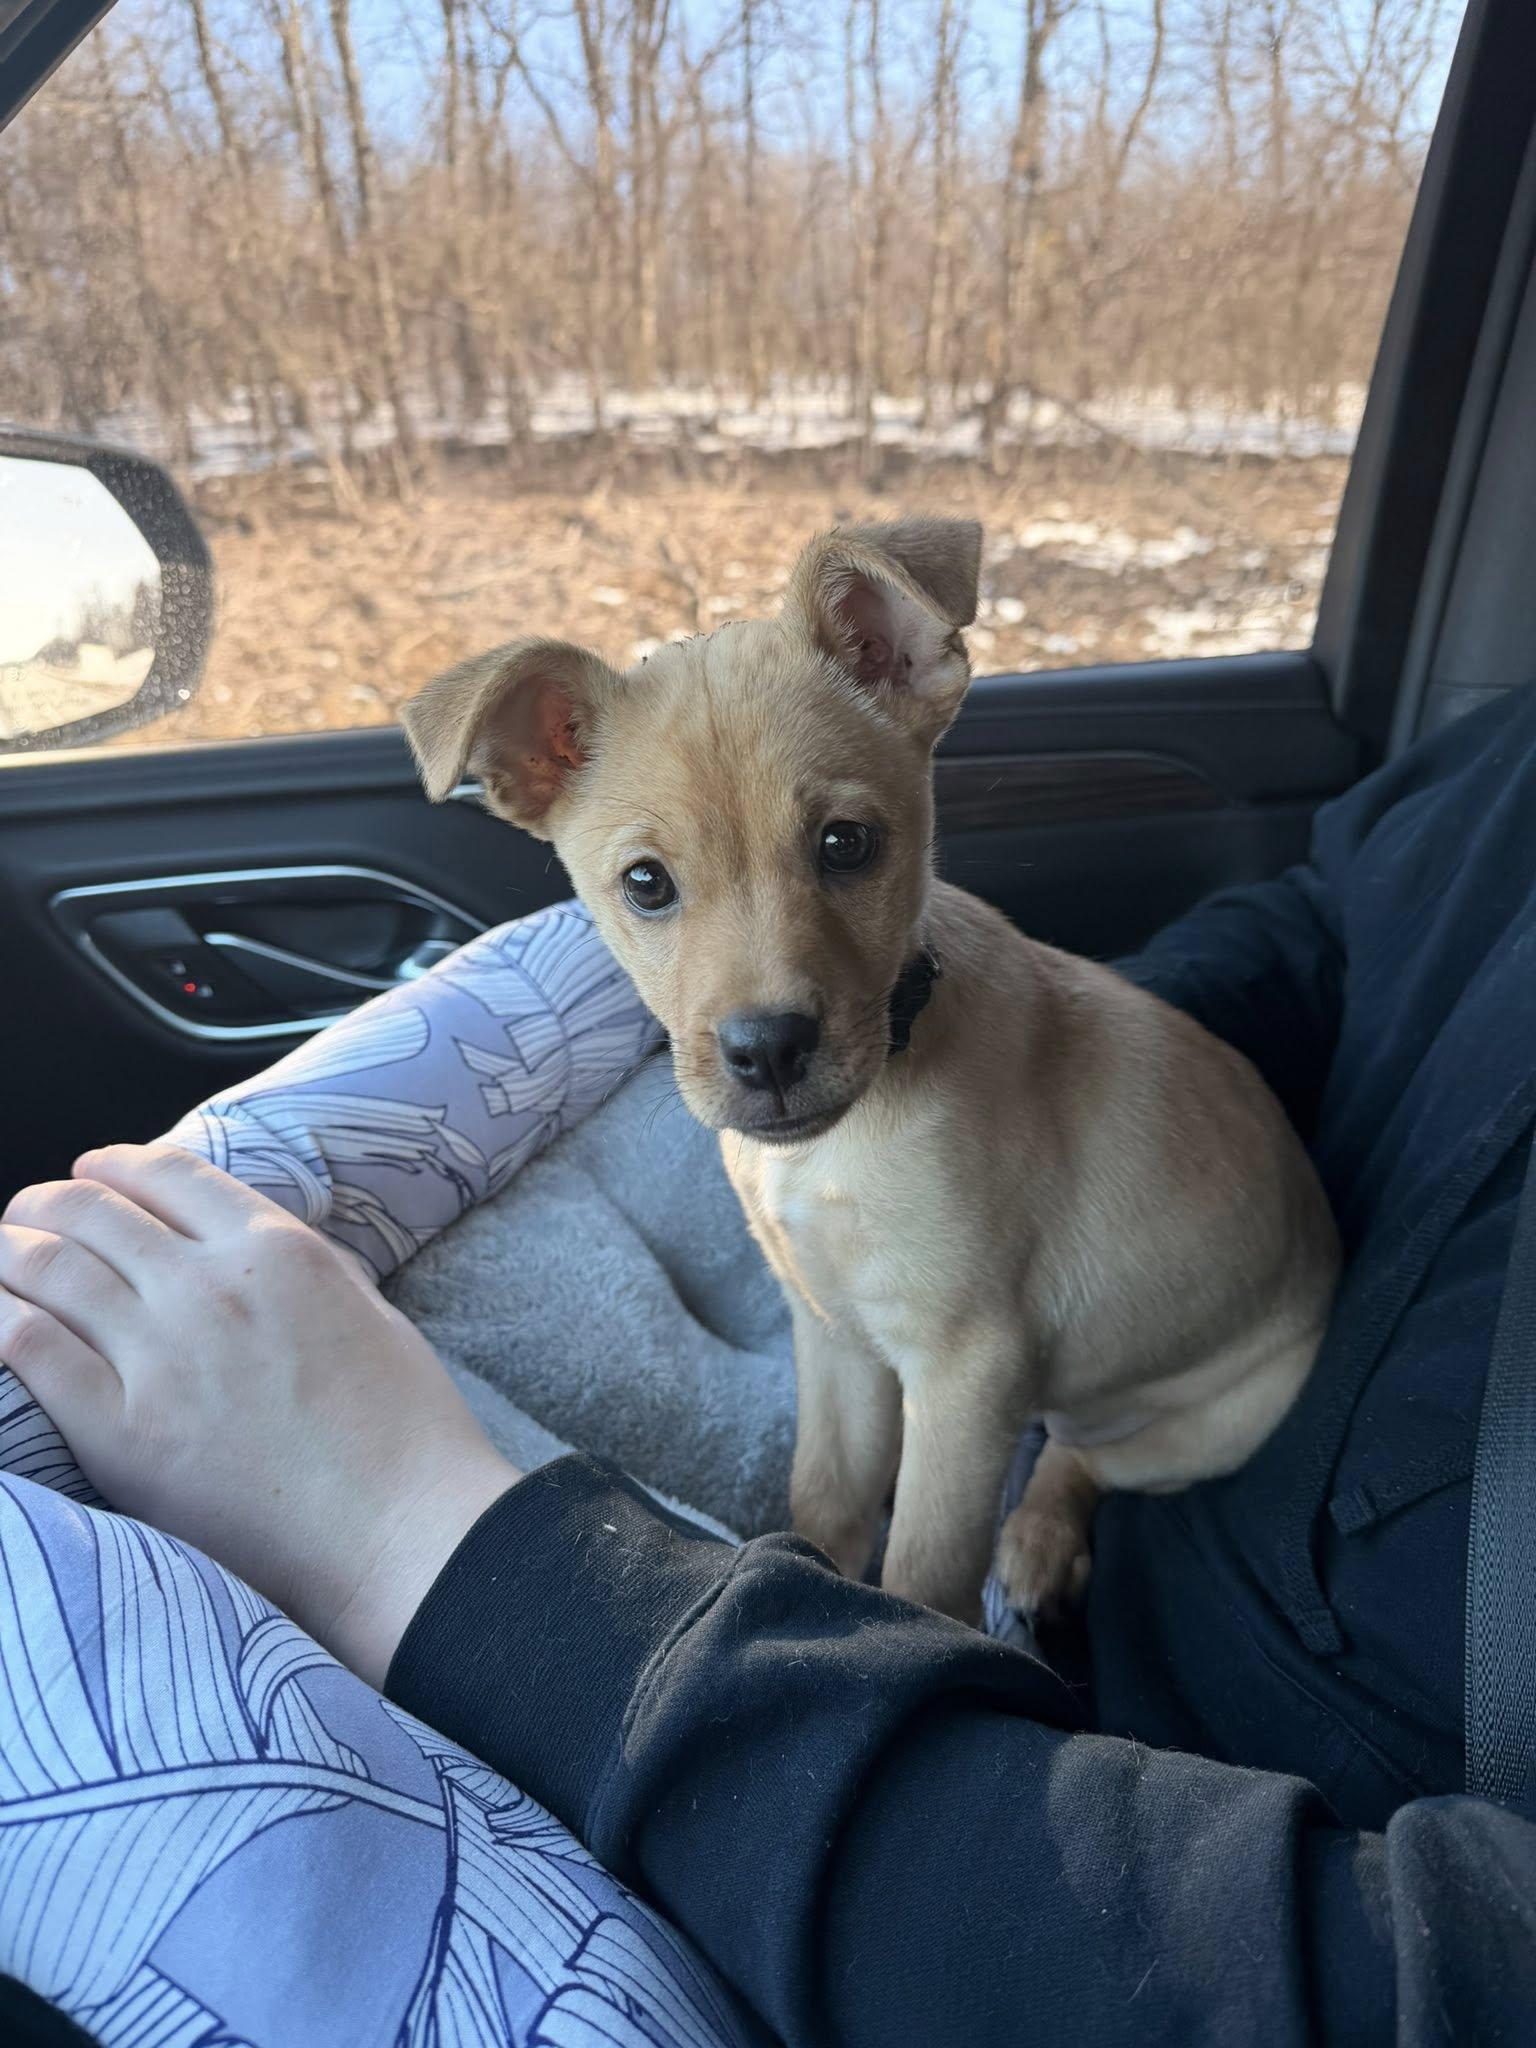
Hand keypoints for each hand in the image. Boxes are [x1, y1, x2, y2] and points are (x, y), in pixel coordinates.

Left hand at [0, 1143, 518, 1683]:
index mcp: (277, 1250)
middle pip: (89, 1211)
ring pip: (46, 1266)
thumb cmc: (402, 1430)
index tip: (89, 1174)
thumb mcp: (368, 1308)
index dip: (112, 1165)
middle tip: (27, 1218)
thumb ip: (300, 1267)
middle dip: (44, 1205)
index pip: (166, 1173)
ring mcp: (162, 1357)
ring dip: (8, 1252)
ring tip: (0, 1261)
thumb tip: (243, 1249)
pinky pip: (27, 1349)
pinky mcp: (121, 1432)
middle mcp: (211, 1287)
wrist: (400, 1530)